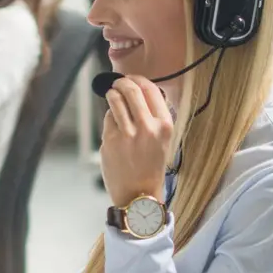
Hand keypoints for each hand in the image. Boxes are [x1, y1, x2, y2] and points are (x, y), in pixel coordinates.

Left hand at [100, 75, 171, 207]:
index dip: (138, 79)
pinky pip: (108, 117)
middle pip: (131, 89)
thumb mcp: (163, 140)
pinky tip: (114, 125)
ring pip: (115, 99)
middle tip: (118, 84)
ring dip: (112, 94)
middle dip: (121, 82)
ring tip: (113, 96)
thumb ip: (154, 116)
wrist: (139, 194)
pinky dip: (109, 117)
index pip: (150, 89)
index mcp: (164, 125)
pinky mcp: (110, 139)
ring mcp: (127, 133)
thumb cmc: (151, 167)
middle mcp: (146, 126)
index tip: (132, 79)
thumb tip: (140, 91)